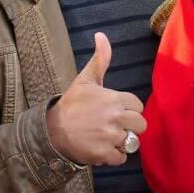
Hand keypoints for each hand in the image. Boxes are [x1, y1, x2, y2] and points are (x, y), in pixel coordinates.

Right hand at [46, 33, 146, 166]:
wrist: (53, 130)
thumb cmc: (72, 104)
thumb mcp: (86, 79)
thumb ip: (100, 58)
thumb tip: (101, 35)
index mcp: (114, 98)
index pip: (138, 106)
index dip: (128, 110)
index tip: (115, 111)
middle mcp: (115, 117)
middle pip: (141, 125)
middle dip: (130, 127)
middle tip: (114, 126)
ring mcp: (110, 136)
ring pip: (132, 142)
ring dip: (122, 142)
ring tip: (107, 138)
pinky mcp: (104, 153)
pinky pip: (121, 158)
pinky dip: (113, 156)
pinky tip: (102, 148)